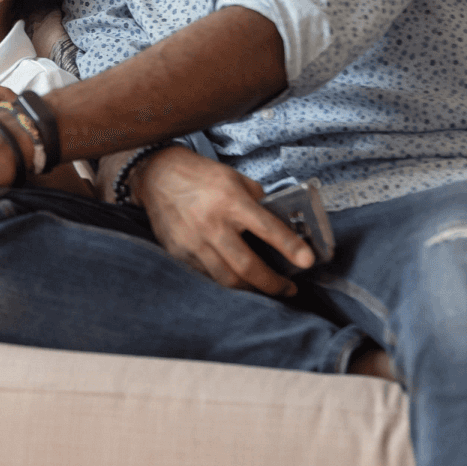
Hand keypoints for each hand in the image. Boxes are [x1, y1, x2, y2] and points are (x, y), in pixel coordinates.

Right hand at [134, 146, 313, 295]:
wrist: (158, 176)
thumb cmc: (202, 176)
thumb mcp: (235, 179)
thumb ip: (258, 202)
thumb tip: (282, 224)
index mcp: (231, 201)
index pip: (267, 229)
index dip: (290, 247)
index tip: (308, 261)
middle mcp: (212, 224)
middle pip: (247, 266)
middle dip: (273, 284)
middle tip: (288, 289)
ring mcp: (193, 242)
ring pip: (227, 279)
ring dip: (251, 289)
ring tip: (265, 289)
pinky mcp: (179, 253)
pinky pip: (208, 276)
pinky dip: (226, 282)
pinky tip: (238, 281)